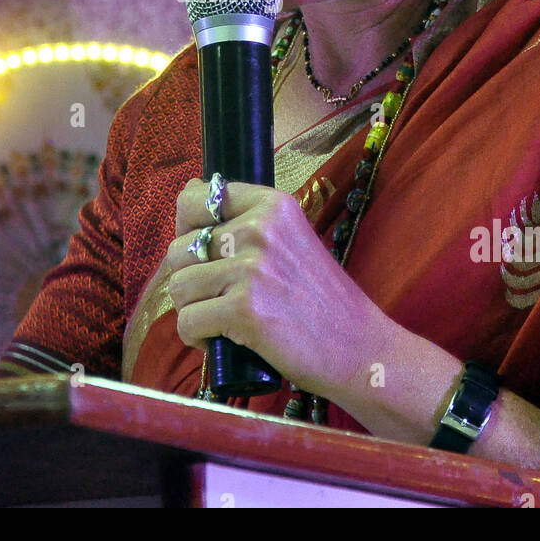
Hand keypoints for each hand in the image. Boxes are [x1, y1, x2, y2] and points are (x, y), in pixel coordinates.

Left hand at [164, 177, 382, 397]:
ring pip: (178, 286)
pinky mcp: (245, 310)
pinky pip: (187, 322)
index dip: (188, 230)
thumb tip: (192, 191)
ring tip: (223, 321)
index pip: (194, 198)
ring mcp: (252, 268)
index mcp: (272, 205)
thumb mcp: (291, 240)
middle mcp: (260, 228)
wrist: (360, 348)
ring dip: (193, 310)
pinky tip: (222, 341)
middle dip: (190, 279)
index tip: (205, 254)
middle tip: (220, 298)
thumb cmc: (322, 300)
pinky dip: (197, 338)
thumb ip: (248, 220)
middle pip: (179, 248)